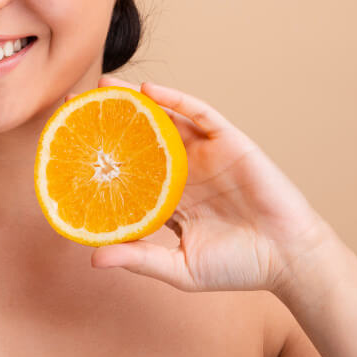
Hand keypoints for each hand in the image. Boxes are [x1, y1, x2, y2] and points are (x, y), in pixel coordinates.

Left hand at [86, 76, 337, 294]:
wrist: (290, 260)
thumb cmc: (238, 266)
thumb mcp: (180, 268)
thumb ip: (140, 259)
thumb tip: (93, 259)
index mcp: (168, 199)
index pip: (126, 174)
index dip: (99, 161)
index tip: (66, 150)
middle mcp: (183, 171)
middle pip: (138, 140)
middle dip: (108, 123)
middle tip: (73, 107)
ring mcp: (206, 154)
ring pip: (164, 120)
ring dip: (134, 102)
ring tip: (103, 87)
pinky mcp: (229, 142)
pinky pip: (199, 114)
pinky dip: (175, 100)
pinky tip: (149, 91)